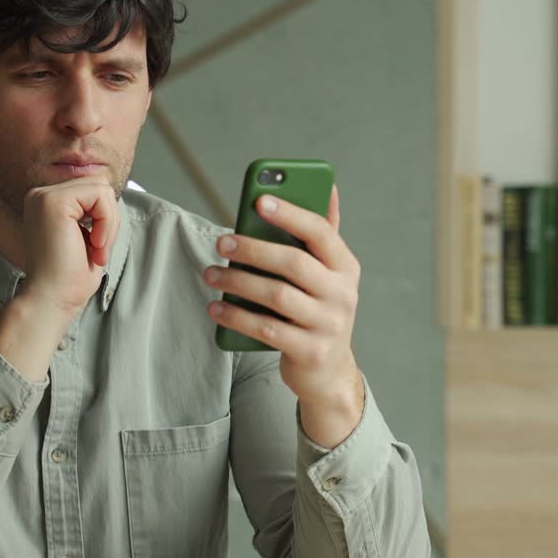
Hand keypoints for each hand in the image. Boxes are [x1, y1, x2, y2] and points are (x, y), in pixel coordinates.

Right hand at [19, 178, 120, 317]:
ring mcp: (44, 196)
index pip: (92, 190)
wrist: (50, 301)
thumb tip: (109, 192)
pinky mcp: (53, 202)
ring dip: (109, 223)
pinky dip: (107, 222)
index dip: (104, 218)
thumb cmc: (67, 280)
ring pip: (102, 188)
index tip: (95, 249)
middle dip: (109, 219)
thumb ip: (93, 212)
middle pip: (98, 184)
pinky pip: (100, 195)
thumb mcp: (86, 237)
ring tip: (95, 250)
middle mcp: (40, 195)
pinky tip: (94, 245)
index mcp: (45, 203)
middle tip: (98, 250)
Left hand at [203, 185, 364, 441]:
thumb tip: (328, 186)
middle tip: (221, 242)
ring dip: (238, 282)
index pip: (320, 232)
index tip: (259, 200)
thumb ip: (323, 234)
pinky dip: (237, 317)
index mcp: (345, 266)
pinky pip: (266, 329)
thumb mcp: (328, 274)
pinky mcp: (310, 351)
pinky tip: (216, 308)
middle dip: (253, 249)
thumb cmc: (319, 310)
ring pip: (277, 296)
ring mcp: (329, 325)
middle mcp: (343, 294)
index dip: (290, 214)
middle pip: (294, 263)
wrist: (329, 371)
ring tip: (211, 274)